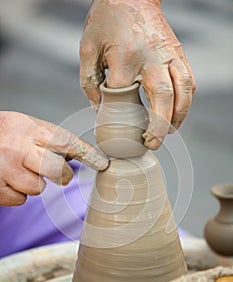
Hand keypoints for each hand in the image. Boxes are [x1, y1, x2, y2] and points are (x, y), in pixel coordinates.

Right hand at [0, 112, 108, 205]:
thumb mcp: (28, 126)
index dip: (88, 154)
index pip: (66, 142)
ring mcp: (6, 169)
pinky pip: (20, 200)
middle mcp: (18, 148)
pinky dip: (17, 192)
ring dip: (34, 183)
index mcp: (29, 129)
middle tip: (58, 173)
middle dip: (62, 174)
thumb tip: (79, 155)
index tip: (104, 163)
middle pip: (57, 170)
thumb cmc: (4, 133)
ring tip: (20, 169)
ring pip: (38, 189)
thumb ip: (51, 139)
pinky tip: (8, 179)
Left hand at [80, 0, 195, 148]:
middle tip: (152, 143)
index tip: (119, 131)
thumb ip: (90, 82)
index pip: (124, 96)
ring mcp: (169, 54)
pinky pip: (189, 81)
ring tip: (168, 132)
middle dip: (159, 126)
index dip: (121, 118)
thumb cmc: (106, 20)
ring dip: (178, 116)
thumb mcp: (88, 48)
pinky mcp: (178, 53)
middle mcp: (152, 57)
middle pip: (163, 98)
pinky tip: (177, 112)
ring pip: (183, 91)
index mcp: (125, 57)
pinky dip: (186, 101)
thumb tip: (100, 111)